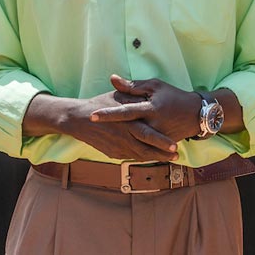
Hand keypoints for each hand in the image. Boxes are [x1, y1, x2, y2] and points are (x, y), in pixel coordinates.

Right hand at [51, 92, 178, 161]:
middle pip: (145, 149)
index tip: (175, 146)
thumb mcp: (117, 96)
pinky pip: (131, 156)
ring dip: (155, 157)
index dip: (161, 141)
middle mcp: (122, 136)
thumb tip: (152, 96)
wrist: (77, 119)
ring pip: (139, 156)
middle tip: (176, 156)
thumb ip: (134, 97)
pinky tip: (152, 155)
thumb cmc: (99, 104)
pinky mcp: (113, 153)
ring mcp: (117, 147)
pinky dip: (142, 156)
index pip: (147, 134)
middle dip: (162, 154)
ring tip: (169, 158)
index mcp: (125, 121)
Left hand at [90, 75, 202, 142]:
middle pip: (126, 130)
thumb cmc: (173, 97)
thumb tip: (113, 79)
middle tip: (90, 128)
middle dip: (108, 129)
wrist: (196, 115)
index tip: (94, 115)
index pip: (126, 112)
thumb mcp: (155, 86)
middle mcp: (153, 125)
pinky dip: (129, 149)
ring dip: (115, 142)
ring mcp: (156, 138)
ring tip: (97, 140)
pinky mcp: (160, 146)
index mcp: (150, 109)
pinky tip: (115, 147)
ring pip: (133, 143)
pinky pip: (142, 150)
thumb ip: (133, 86)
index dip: (109, 113)